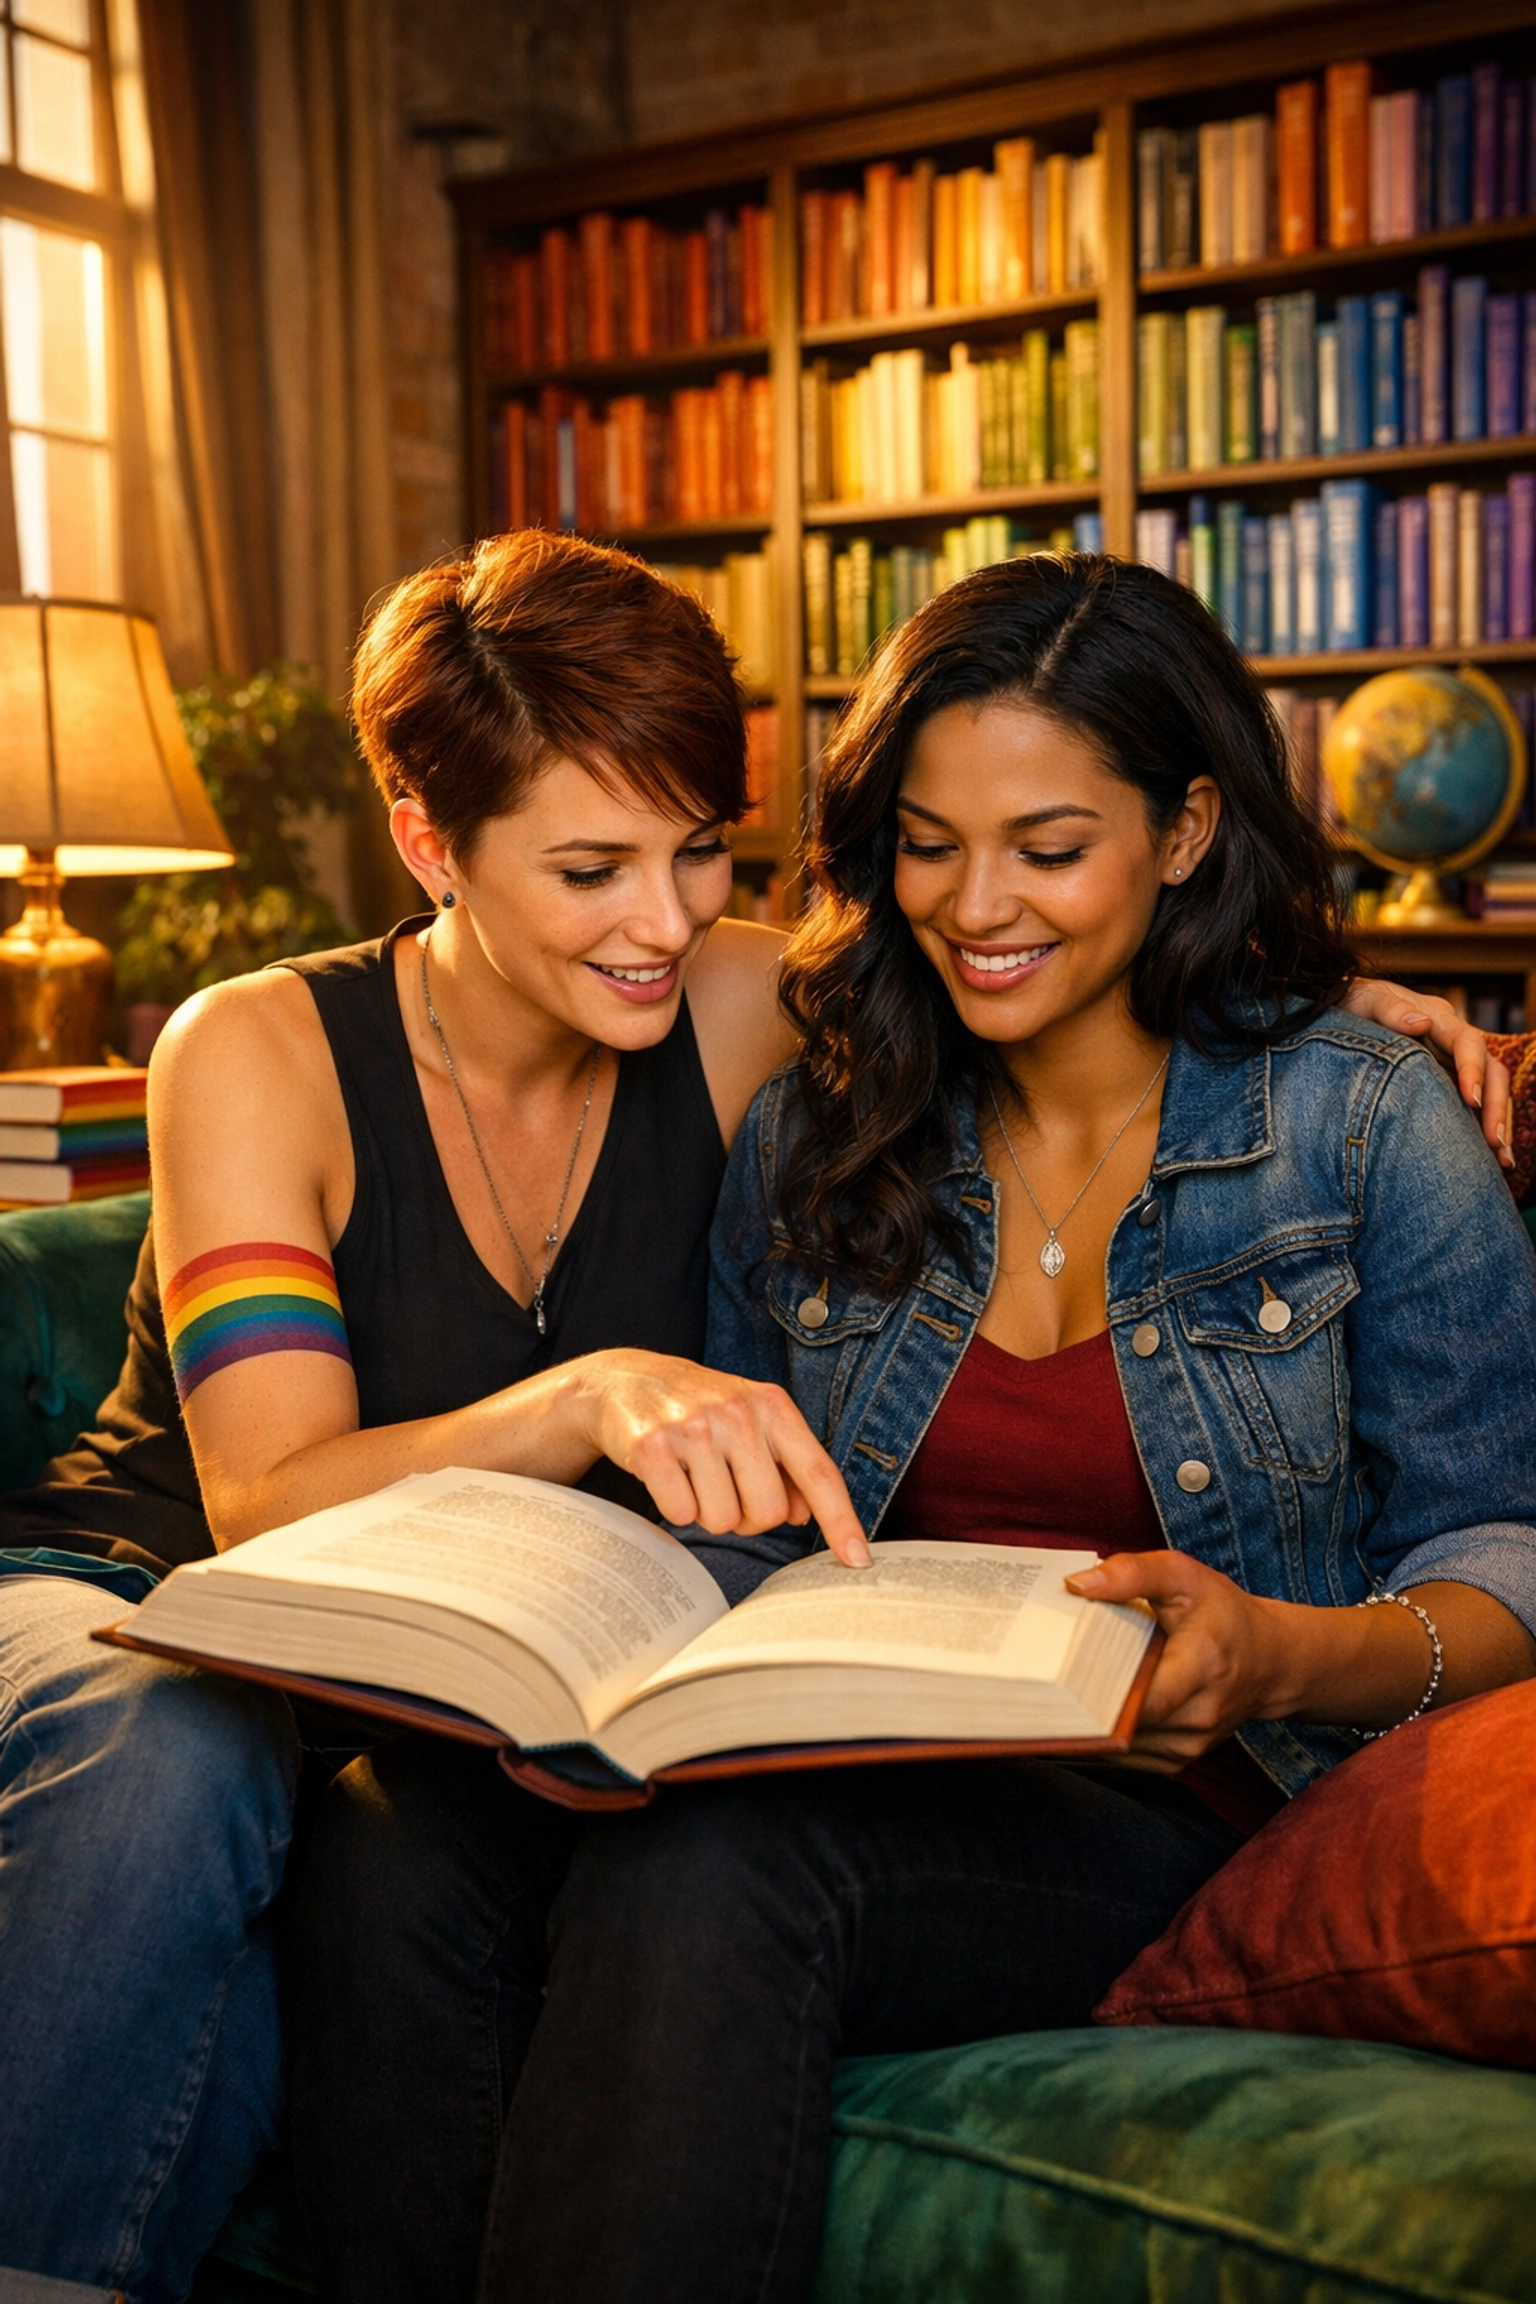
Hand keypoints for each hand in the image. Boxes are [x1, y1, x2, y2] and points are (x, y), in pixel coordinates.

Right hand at [576, 1352, 871, 1566]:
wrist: (624, 1380)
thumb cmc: (699, 1410)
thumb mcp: (750, 1423)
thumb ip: (785, 1466)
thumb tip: (801, 1515)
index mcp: (772, 1407)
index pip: (818, 1473)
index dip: (841, 1521)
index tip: (859, 1561)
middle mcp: (737, 1412)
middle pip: (767, 1511)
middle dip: (746, 1515)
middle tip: (725, 1488)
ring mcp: (694, 1428)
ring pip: (722, 1519)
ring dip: (707, 1512)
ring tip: (693, 1476)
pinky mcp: (653, 1446)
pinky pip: (681, 1514)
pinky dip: (675, 1507)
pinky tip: (668, 1475)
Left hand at [1066, 1550, 1278, 1763]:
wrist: (1272, 1662)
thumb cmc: (1223, 1614)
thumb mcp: (1183, 1576)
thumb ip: (1132, 1573)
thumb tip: (1076, 1585)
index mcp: (1201, 1666)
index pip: (1138, 1697)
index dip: (1089, 1693)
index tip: (1049, 1676)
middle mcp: (1198, 1716)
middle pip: (1119, 1725)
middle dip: (1075, 1706)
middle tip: (1033, 1682)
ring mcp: (1189, 1746)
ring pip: (1117, 1747)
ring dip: (1085, 1723)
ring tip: (1053, 1691)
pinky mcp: (1179, 1760)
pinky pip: (1125, 1755)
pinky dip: (1102, 1734)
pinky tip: (1081, 1706)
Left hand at [1341, 978, 1513, 1167]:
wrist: (1341, 1010)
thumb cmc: (1353, 1002)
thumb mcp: (1365, 1000)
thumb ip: (1389, 1009)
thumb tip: (1419, 1023)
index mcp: (1437, 1018)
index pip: (1468, 1042)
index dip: (1474, 1070)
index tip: (1472, 1099)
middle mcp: (1452, 1041)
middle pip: (1491, 1071)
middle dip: (1496, 1107)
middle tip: (1493, 1142)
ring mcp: (1452, 1064)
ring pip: (1490, 1092)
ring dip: (1498, 1124)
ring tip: (1501, 1161)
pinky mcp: (1445, 1084)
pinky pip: (1473, 1108)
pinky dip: (1482, 1131)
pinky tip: (1487, 1160)